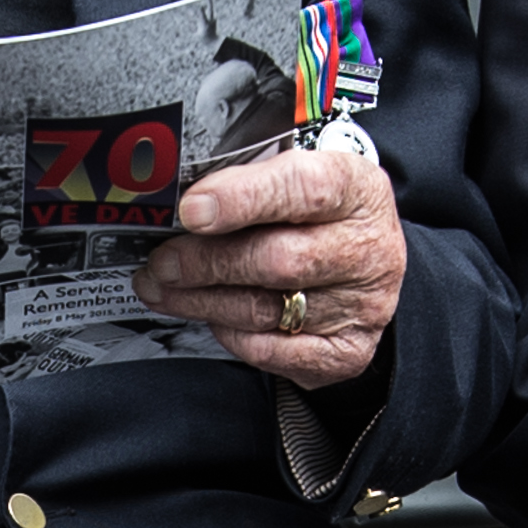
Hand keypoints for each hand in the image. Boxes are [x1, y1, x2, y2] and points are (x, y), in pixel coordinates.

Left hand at [133, 146, 405, 389]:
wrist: (363, 256)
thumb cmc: (312, 212)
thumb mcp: (294, 176)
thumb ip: (247, 182)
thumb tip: (180, 205)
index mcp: (355, 189)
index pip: (303, 189)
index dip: (243, 199)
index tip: (191, 210)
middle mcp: (367, 248)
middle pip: (279, 260)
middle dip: (206, 263)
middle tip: (160, 263)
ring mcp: (362, 305)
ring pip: (265, 310)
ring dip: (202, 301)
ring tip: (162, 289)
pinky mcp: (348, 351)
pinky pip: (272, 351)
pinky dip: (231, 335)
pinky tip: (209, 315)